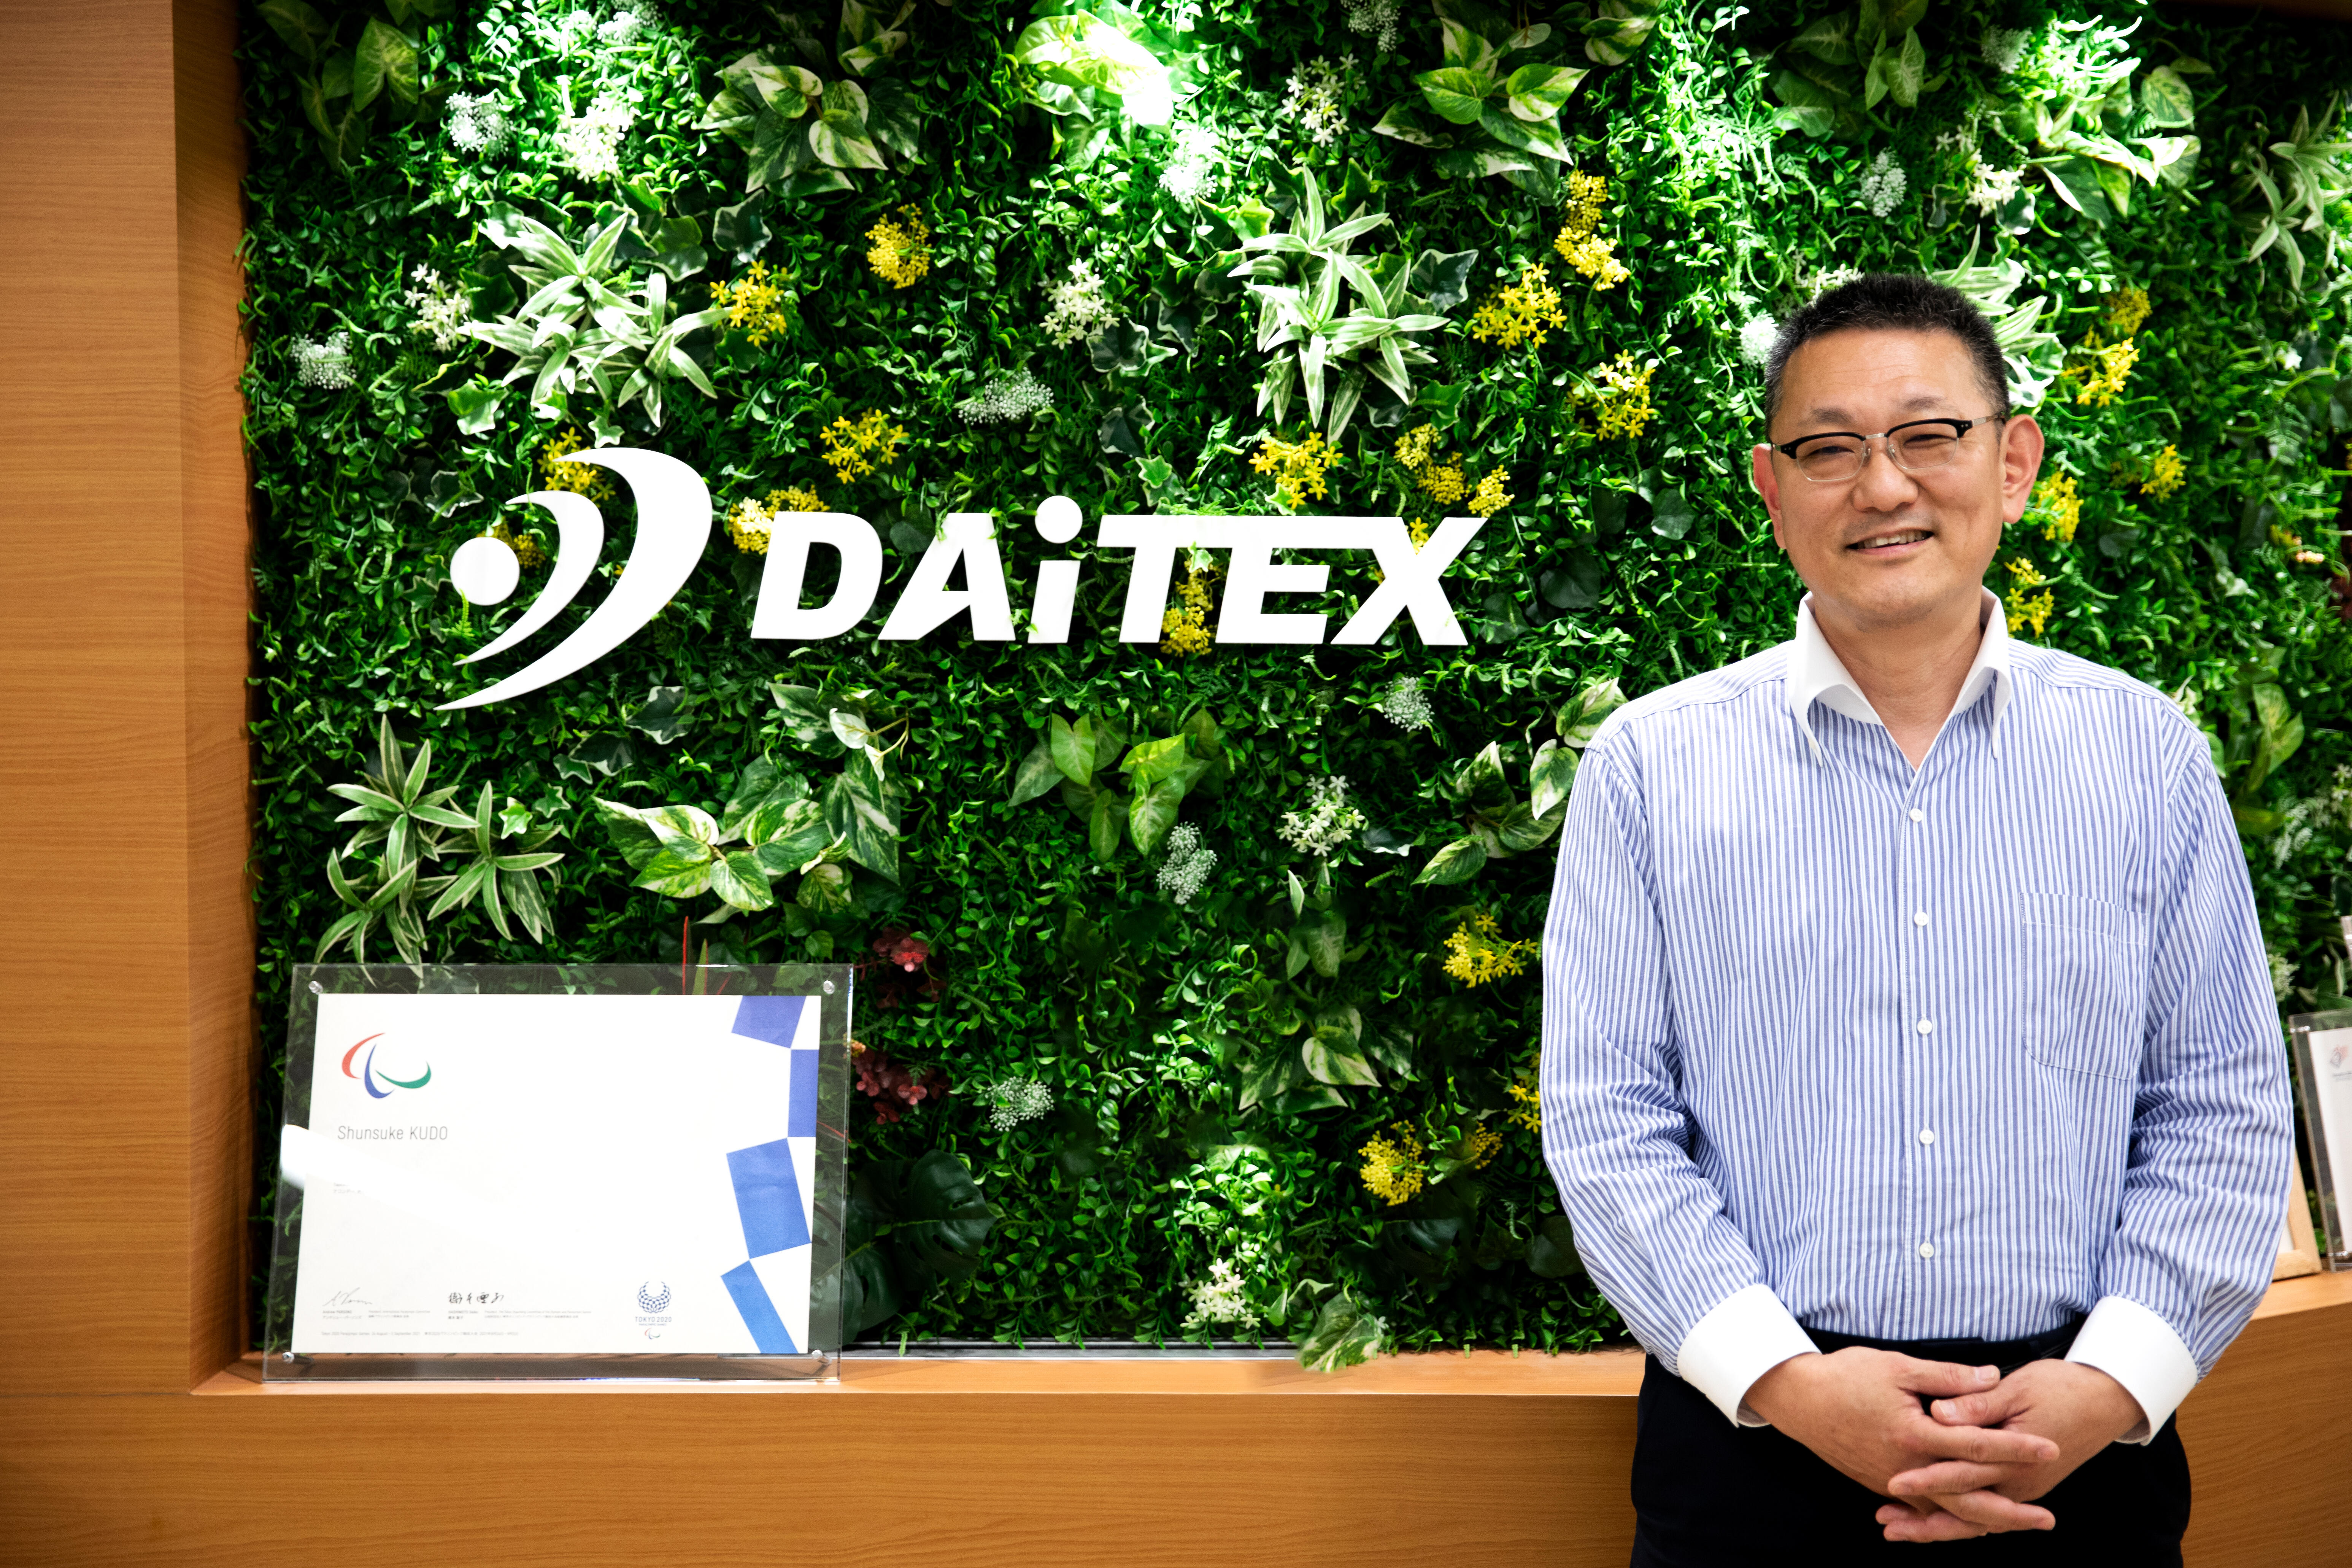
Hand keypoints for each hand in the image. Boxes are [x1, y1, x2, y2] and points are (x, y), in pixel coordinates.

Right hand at [1745, 1349, 2060, 1538]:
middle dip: (2010, 1512)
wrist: (1799, 1400)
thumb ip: (1947, 1378)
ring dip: (1984, 1521)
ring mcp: (1892, 1481)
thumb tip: (1993, 1377)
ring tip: (2016, 1523)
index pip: (1976, 1444)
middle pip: (1968, 1500)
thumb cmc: (1846, 1376)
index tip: (2049, 1447)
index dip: (2015, 1446)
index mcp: (1913, 1434)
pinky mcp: (1881, 1485)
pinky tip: (1969, 1520)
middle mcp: (1906, 1467)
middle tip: (2046, 1518)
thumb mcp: (1897, 1366)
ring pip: (1946, 1512)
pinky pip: (1923, 1510)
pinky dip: (1949, 1518)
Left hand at [1874, 1359, 2145, 1542]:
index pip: (1963, 1474)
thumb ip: (1979, 1404)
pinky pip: (1988, 1511)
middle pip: (1967, 1510)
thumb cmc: (2061, 1388)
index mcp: (2016, 1458)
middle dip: (1924, 1520)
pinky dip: (1960, 1519)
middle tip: (1884, 1524)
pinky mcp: (2024, 1485)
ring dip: (1937, 1526)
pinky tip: (1933, 1518)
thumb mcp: (2019, 1388)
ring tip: (1897, 1529)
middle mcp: (2020, 1482)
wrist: (2106, 1401)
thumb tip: (1939, 1413)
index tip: (1893, 1484)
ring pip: (1976, 1518)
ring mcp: (2024, 1488)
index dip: (1927, 1481)